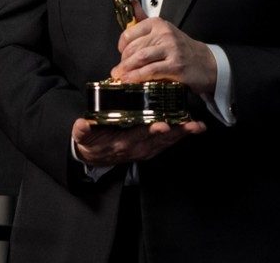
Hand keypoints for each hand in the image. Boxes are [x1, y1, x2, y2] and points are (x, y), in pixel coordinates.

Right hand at [71, 117, 206, 166]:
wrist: (94, 157)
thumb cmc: (91, 141)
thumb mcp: (83, 136)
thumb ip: (82, 130)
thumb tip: (82, 124)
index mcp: (122, 144)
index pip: (138, 136)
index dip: (150, 131)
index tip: (162, 125)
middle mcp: (137, 149)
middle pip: (159, 141)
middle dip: (176, 132)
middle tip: (191, 124)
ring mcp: (146, 150)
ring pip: (167, 142)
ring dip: (183, 134)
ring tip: (198, 126)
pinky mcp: (151, 149)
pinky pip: (168, 143)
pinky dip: (181, 136)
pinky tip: (193, 128)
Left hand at [111, 2, 217, 95]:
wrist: (206, 63)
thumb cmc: (182, 48)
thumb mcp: (163, 30)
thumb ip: (144, 19)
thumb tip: (131, 3)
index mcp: (158, 24)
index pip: (130, 33)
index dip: (121, 46)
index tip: (120, 54)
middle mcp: (164, 34)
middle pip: (134, 48)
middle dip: (123, 61)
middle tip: (119, 70)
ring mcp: (171, 49)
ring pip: (140, 58)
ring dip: (127, 70)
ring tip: (121, 76)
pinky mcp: (175, 65)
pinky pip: (150, 70)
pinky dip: (137, 76)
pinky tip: (131, 80)